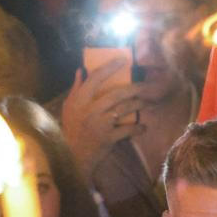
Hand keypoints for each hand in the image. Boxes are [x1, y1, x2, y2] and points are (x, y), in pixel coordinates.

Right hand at [61, 61, 144, 180]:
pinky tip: (144, 127)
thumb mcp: (69, 108)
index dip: (110, 67)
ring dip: (139, 105)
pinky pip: (127, 130)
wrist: (73, 156)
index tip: (123, 59)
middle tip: (147, 85)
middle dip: (135, 88)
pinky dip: (137, 128)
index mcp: (79, 100)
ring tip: (148, 103)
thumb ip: (75, 89)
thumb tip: (80, 70)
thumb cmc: (71, 129)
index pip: (95, 78)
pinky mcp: (108, 138)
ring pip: (124, 109)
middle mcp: (90, 110)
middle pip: (117, 94)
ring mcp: (100, 124)